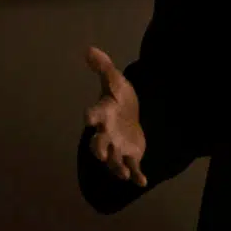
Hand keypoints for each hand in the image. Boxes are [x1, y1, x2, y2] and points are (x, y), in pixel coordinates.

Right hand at [84, 46, 147, 186]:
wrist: (131, 113)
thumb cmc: (119, 98)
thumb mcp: (115, 80)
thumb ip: (103, 67)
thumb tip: (89, 49)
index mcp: (103, 114)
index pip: (94, 115)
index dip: (91, 116)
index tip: (88, 117)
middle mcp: (106, 134)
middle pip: (98, 144)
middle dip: (98, 149)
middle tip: (99, 154)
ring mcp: (117, 147)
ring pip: (113, 161)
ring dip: (116, 167)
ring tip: (122, 173)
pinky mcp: (130, 156)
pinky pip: (132, 168)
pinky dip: (136, 176)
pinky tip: (142, 181)